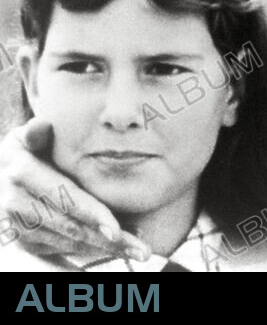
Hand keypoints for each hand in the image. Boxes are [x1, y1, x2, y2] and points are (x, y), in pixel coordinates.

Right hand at [0, 119, 150, 260]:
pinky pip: (59, 249)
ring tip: (136, 249)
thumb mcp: (26, 139)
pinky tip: (114, 247)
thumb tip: (41, 125)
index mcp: (22, 173)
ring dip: (102, 249)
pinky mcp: (22, 241)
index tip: (116, 230)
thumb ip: (37, 133)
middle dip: (108, 241)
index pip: (64, 197)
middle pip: (70, 227)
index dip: (91, 215)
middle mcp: (16, 203)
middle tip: (141, 248)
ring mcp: (17, 226)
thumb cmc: (24, 151)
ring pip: (66, 242)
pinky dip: (88, 250)